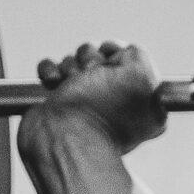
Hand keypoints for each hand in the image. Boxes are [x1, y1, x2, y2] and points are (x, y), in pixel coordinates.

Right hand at [18, 40, 167, 163]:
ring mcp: (86, 103)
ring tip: (69, 84)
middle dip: (90, 59)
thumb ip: (138, 55)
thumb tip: (120, 54)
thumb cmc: (100, 108)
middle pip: (100, 57)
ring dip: (69, 66)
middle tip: (90, 78)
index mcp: (143, 101)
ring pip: (75, 62)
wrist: (63, 139)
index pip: (129, 58)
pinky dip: (50, 71)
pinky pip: (52, 70)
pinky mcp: (59, 104)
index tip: (111, 67)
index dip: (116, 56)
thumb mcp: (139, 74)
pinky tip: (53, 83)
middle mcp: (116, 103)